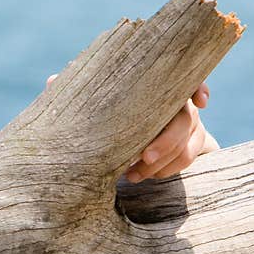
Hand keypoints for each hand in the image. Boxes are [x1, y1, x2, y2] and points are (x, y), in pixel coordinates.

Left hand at [45, 75, 219, 183]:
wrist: (106, 146)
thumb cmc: (96, 117)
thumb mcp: (86, 103)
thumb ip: (75, 93)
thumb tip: (52, 81)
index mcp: (152, 84)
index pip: (181, 76)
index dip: (197, 84)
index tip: (200, 102)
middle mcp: (173, 101)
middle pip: (186, 116)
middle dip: (168, 139)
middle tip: (144, 158)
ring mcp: (186, 123)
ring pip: (190, 141)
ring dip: (165, 161)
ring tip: (132, 176)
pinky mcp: (189, 145)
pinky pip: (191, 157)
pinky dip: (169, 170)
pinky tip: (146, 177)